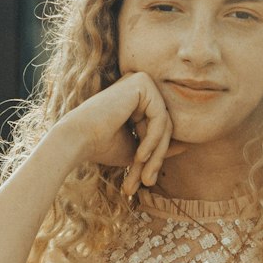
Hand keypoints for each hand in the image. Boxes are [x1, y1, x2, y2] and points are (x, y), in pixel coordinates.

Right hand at [53, 73, 185, 196]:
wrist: (76, 140)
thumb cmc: (101, 146)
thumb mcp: (137, 149)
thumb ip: (158, 145)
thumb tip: (186, 146)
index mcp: (136, 96)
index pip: (159, 126)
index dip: (157, 153)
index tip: (149, 178)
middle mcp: (140, 84)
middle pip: (164, 124)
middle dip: (157, 156)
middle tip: (147, 181)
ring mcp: (141, 80)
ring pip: (165, 123)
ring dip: (157, 153)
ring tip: (144, 175)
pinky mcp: (142, 83)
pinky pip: (160, 117)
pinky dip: (153, 141)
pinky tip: (140, 156)